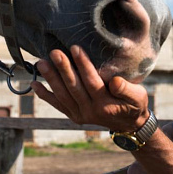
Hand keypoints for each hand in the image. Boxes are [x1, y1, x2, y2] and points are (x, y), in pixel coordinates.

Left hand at [30, 45, 149, 131]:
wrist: (128, 125)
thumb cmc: (134, 104)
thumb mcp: (138, 97)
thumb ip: (127, 90)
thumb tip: (115, 82)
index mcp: (105, 104)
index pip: (92, 81)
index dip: (83, 65)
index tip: (75, 48)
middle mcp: (90, 110)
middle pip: (74, 87)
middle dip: (63, 68)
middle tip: (54, 52)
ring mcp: (80, 114)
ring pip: (63, 95)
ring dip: (51, 79)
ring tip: (41, 63)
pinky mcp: (74, 115)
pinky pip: (57, 105)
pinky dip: (45, 95)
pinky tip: (34, 84)